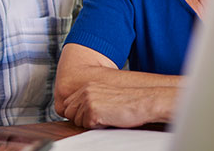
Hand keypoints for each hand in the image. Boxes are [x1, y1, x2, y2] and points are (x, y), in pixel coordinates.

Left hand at [60, 82, 175, 128]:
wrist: (144, 102)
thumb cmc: (128, 103)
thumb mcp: (105, 96)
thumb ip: (90, 101)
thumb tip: (77, 114)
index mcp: (87, 86)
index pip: (68, 104)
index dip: (77, 114)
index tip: (89, 116)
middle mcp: (85, 91)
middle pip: (69, 112)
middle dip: (81, 119)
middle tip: (100, 118)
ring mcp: (88, 100)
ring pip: (78, 121)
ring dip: (91, 123)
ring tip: (107, 117)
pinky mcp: (92, 110)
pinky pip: (87, 125)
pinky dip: (98, 126)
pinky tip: (110, 119)